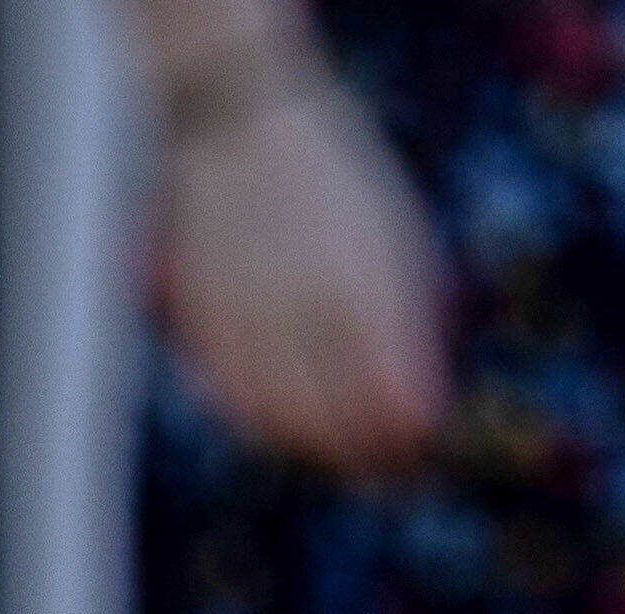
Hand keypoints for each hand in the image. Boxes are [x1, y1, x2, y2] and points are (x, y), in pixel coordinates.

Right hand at [154, 50, 448, 478]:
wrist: (238, 128)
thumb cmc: (333, 179)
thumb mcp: (393, 234)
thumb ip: (406, 317)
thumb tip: (416, 402)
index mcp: (365, 286)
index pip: (392, 399)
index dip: (408, 439)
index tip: (419, 449)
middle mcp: (305, 311)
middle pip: (338, 423)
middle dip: (366, 458)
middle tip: (386, 473)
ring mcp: (249, 322)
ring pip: (283, 425)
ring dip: (315, 451)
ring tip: (338, 454)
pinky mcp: (204, 328)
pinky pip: (234, 404)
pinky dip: (263, 427)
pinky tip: (284, 427)